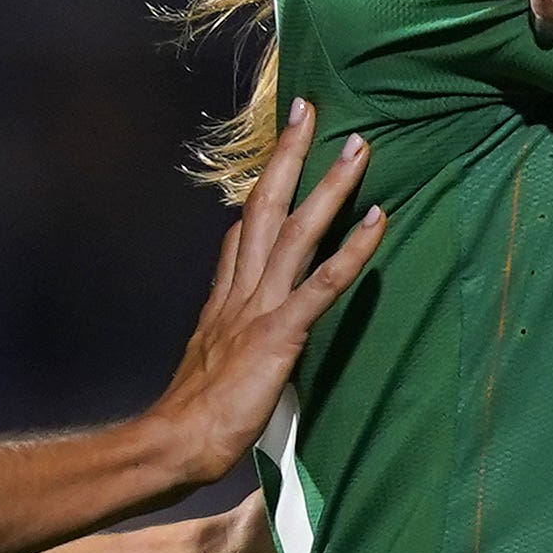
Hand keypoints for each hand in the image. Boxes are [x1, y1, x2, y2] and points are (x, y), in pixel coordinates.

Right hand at [147, 108, 382, 479]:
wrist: (174, 444)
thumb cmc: (192, 419)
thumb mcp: (205, 359)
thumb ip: (221, 325)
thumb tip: (227, 299)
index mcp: (224, 301)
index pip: (242, 232)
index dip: (262, 189)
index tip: (280, 151)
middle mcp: (241, 292)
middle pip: (264, 207)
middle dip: (288, 155)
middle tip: (309, 108)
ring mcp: (260, 309)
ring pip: (296, 231)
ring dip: (330, 186)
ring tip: (359, 145)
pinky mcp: (280, 334)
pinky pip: (322, 283)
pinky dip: (352, 248)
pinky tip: (377, 216)